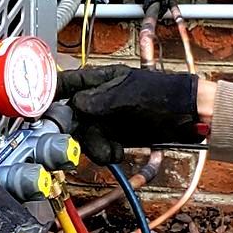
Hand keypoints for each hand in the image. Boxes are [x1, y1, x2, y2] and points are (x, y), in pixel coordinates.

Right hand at [54, 65, 201, 164]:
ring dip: (93, 146)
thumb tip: (75, 105)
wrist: (190, 117)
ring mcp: (107, 118)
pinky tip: (116, 152)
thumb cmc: (165, 95)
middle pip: (71, 115)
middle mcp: (99, 99)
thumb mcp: (128, 95)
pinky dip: (105, 152)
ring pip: (84, 135)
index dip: (51, 95)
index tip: (41, 111)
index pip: (66, 83)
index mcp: (100, 79)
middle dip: (76, 131)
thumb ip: (98, 100)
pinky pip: (99, 146)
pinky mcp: (116, 135)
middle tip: (84, 138)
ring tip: (110, 151)